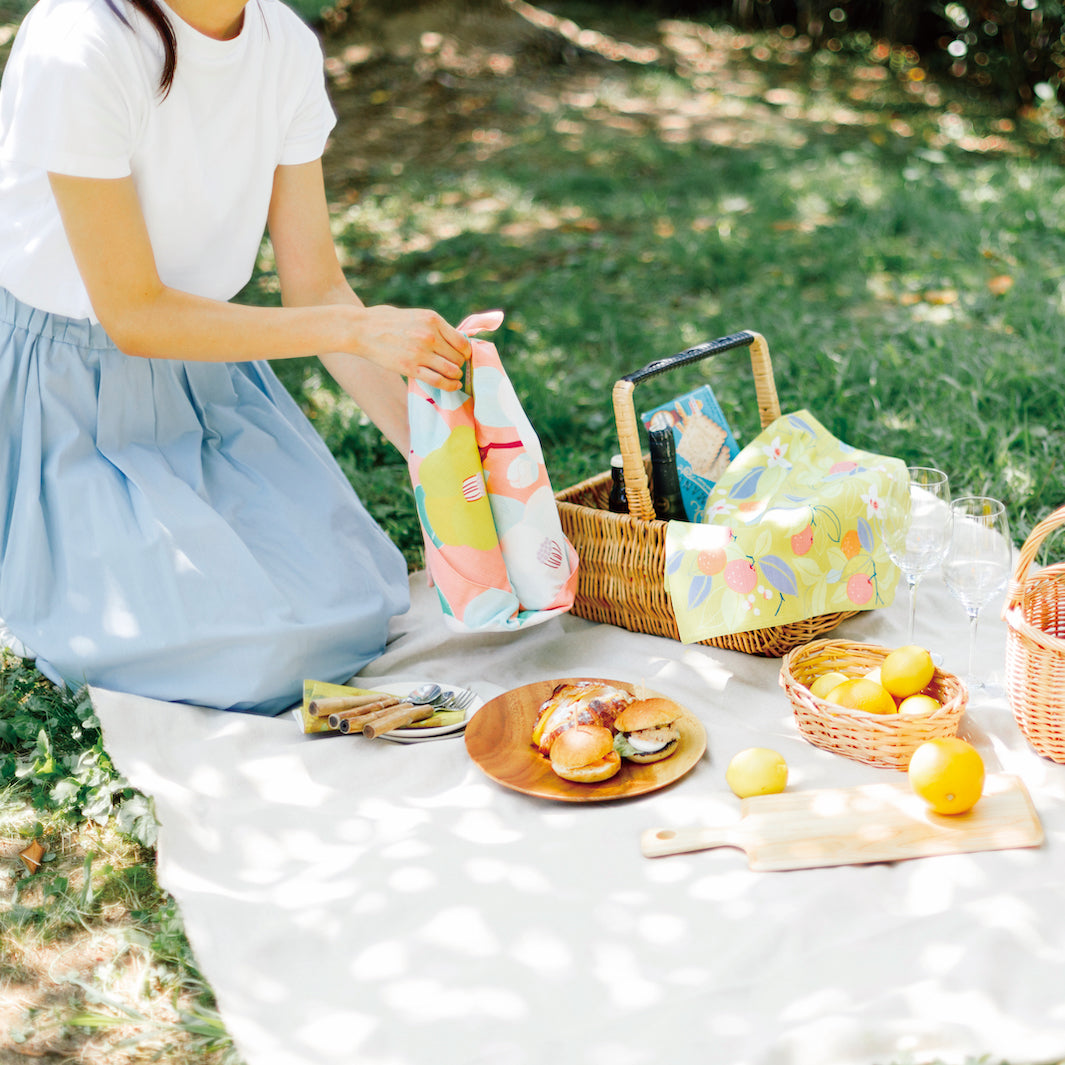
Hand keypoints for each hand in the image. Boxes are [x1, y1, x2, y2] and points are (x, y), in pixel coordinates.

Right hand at [351, 305, 471, 389]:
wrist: (360, 329)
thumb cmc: (386, 321)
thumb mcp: (415, 315)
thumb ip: (433, 326)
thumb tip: (453, 339)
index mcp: (432, 319)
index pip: (462, 341)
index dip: (466, 352)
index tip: (463, 356)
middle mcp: (429, 335)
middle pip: (458, 357)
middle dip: (459, 364)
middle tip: (456, 368)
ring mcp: (420, 352)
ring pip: (451, 370)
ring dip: (455, 376)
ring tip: (453, 377)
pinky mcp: (410, 368)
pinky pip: (438, 381)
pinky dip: (449, 386)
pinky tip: (452, 386)